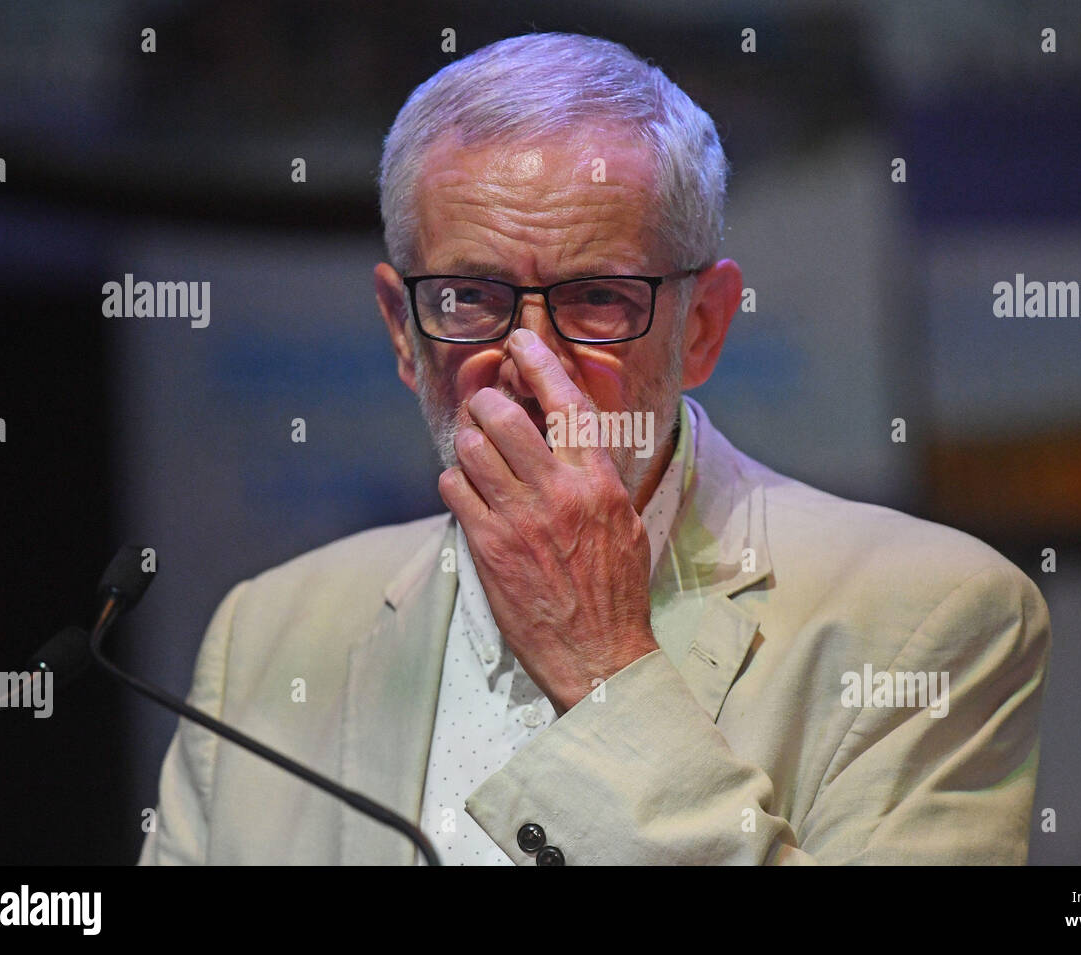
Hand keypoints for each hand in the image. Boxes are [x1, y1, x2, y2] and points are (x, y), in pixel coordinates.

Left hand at [437, 328, 658, 712]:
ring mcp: (520, 520)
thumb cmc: (616, 591)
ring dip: (467, 441)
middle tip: (483, 406)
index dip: (541, 366)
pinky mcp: (489, 547)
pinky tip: (467, 491)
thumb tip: (574, 442)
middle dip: (486, 403)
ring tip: (473, 449)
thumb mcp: (625, 524)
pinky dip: (455, 481)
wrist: (599, 654)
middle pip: (506, 417)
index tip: (522, 344)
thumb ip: (598, 479)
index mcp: (600, 484)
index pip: (568, 407)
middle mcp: (560, 494)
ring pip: (473, 448)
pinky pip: (455, 490)